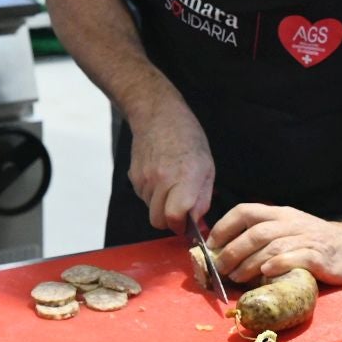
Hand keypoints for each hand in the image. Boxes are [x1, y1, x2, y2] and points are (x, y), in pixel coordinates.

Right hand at [127, 99, 213, 232]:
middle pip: (158, 220)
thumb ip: (202, 198)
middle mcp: (161, 180)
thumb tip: (197, 221)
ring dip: (160, 206)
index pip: (174, 216)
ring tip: (170, 186)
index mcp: (184, 178)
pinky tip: (159, 177)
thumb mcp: (207, 167)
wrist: (157, 115)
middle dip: (169, 221)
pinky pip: (143, 197)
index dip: (180, 226)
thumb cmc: (187, 137)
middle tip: (180, 210)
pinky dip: (151, 195)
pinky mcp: (133, 177)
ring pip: (150, 210)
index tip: (187, 224)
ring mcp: (144, 179)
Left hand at [207, 203, 341, 286]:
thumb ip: (265, 238)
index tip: (210, 244)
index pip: (245, 211)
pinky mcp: (320, 256)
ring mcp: (306, 238)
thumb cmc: (318, 244)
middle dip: (232, 251)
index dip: (224, 226)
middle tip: (220, 268)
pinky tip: (265, 273)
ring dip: (249, 262)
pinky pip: (295, 257)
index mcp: (280, 214)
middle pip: (254, 232)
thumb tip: (226, 254)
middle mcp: (291, 222)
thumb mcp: (290, 232)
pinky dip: (277, 265)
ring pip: (271, 246)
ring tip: (236, 277)